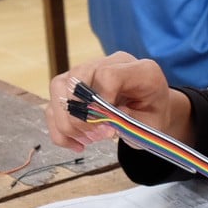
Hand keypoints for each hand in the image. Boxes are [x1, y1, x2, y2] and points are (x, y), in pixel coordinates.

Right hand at [45, 52, 177, 152]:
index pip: (107, 74)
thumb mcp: (151, 123)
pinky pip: (54, 104)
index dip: (101, 100)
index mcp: (139, 69)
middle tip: (98, 136)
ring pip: (59, 87)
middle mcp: (110, 63)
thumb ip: (129, 121)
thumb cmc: (152, 116)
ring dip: (67, 122)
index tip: (108, 126)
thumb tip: (103, 122)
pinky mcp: (74, 86)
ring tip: (87, 140)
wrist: (152, 111)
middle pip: (76, 77)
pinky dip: (60, 130)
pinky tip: (77, 144)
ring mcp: (89, 72)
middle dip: (81, 114)